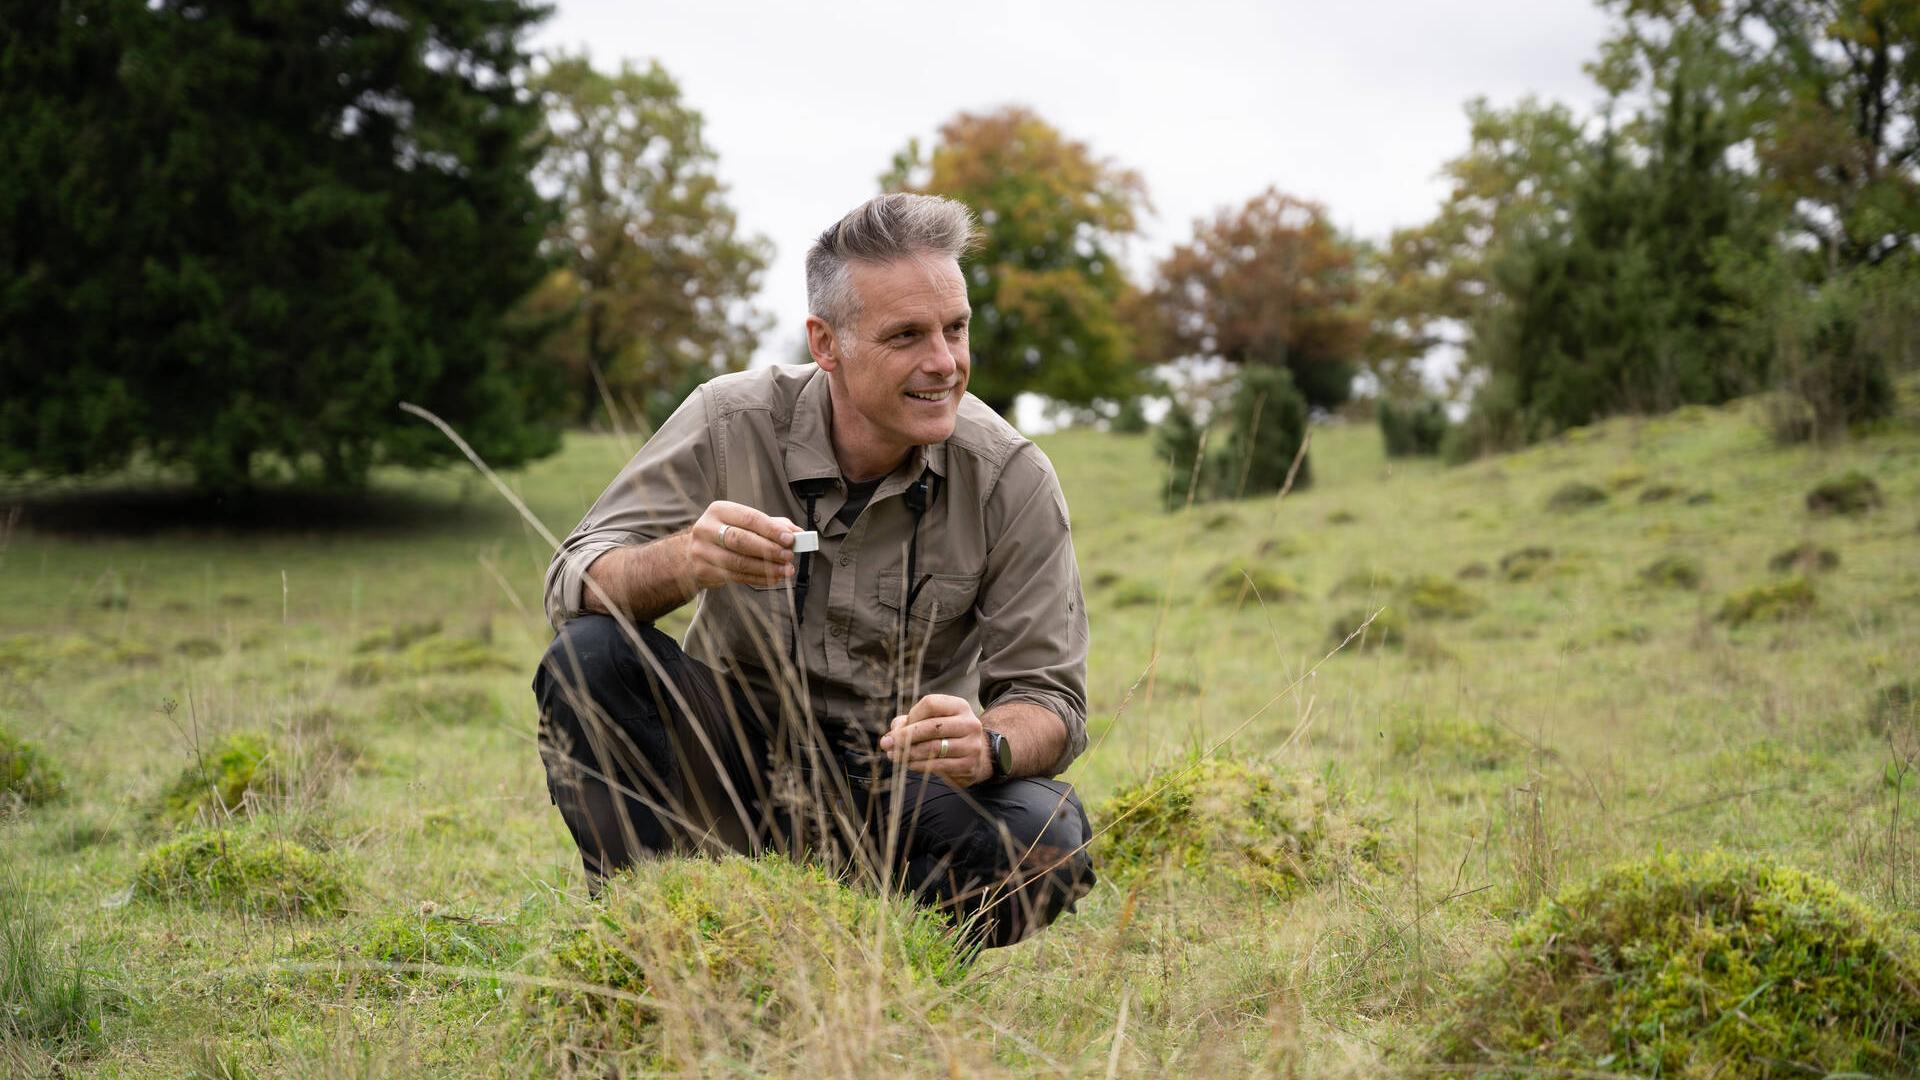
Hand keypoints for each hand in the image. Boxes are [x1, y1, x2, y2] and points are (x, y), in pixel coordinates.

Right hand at [685, 501, 799, 589]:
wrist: (692, 552)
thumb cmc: (727, 534)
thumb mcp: (746, 523)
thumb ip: (773, 526)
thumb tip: (798, 534)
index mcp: (719, 510)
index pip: (748, 518)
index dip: (771, 529)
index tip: (790, 539)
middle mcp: (706, 528)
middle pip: (740, 540)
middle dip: (768, 549)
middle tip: (789, 556)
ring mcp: (702, 551)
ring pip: (737, 562)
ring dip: (766, 568)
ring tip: (785, 570)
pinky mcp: (703, 571)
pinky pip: (735, 577)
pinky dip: (758, 579)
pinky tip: (773, 579)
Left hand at [879, 694, 991, 786]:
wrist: (977, 755)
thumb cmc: (947, 734)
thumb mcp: (933, 720)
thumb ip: (910, 721)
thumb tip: (891, 734)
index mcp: (959, 706)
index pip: (930, 703)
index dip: (911, 715)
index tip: (899, 727)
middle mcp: (969, 723)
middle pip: (931, 727)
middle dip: (904, 736)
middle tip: (887, 744)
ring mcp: (971, 745)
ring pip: (932, 748)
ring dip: (908, 753)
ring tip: (894, 756)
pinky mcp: (968, 765)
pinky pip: (938, 766)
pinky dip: (918, 765)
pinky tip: (908, 764)